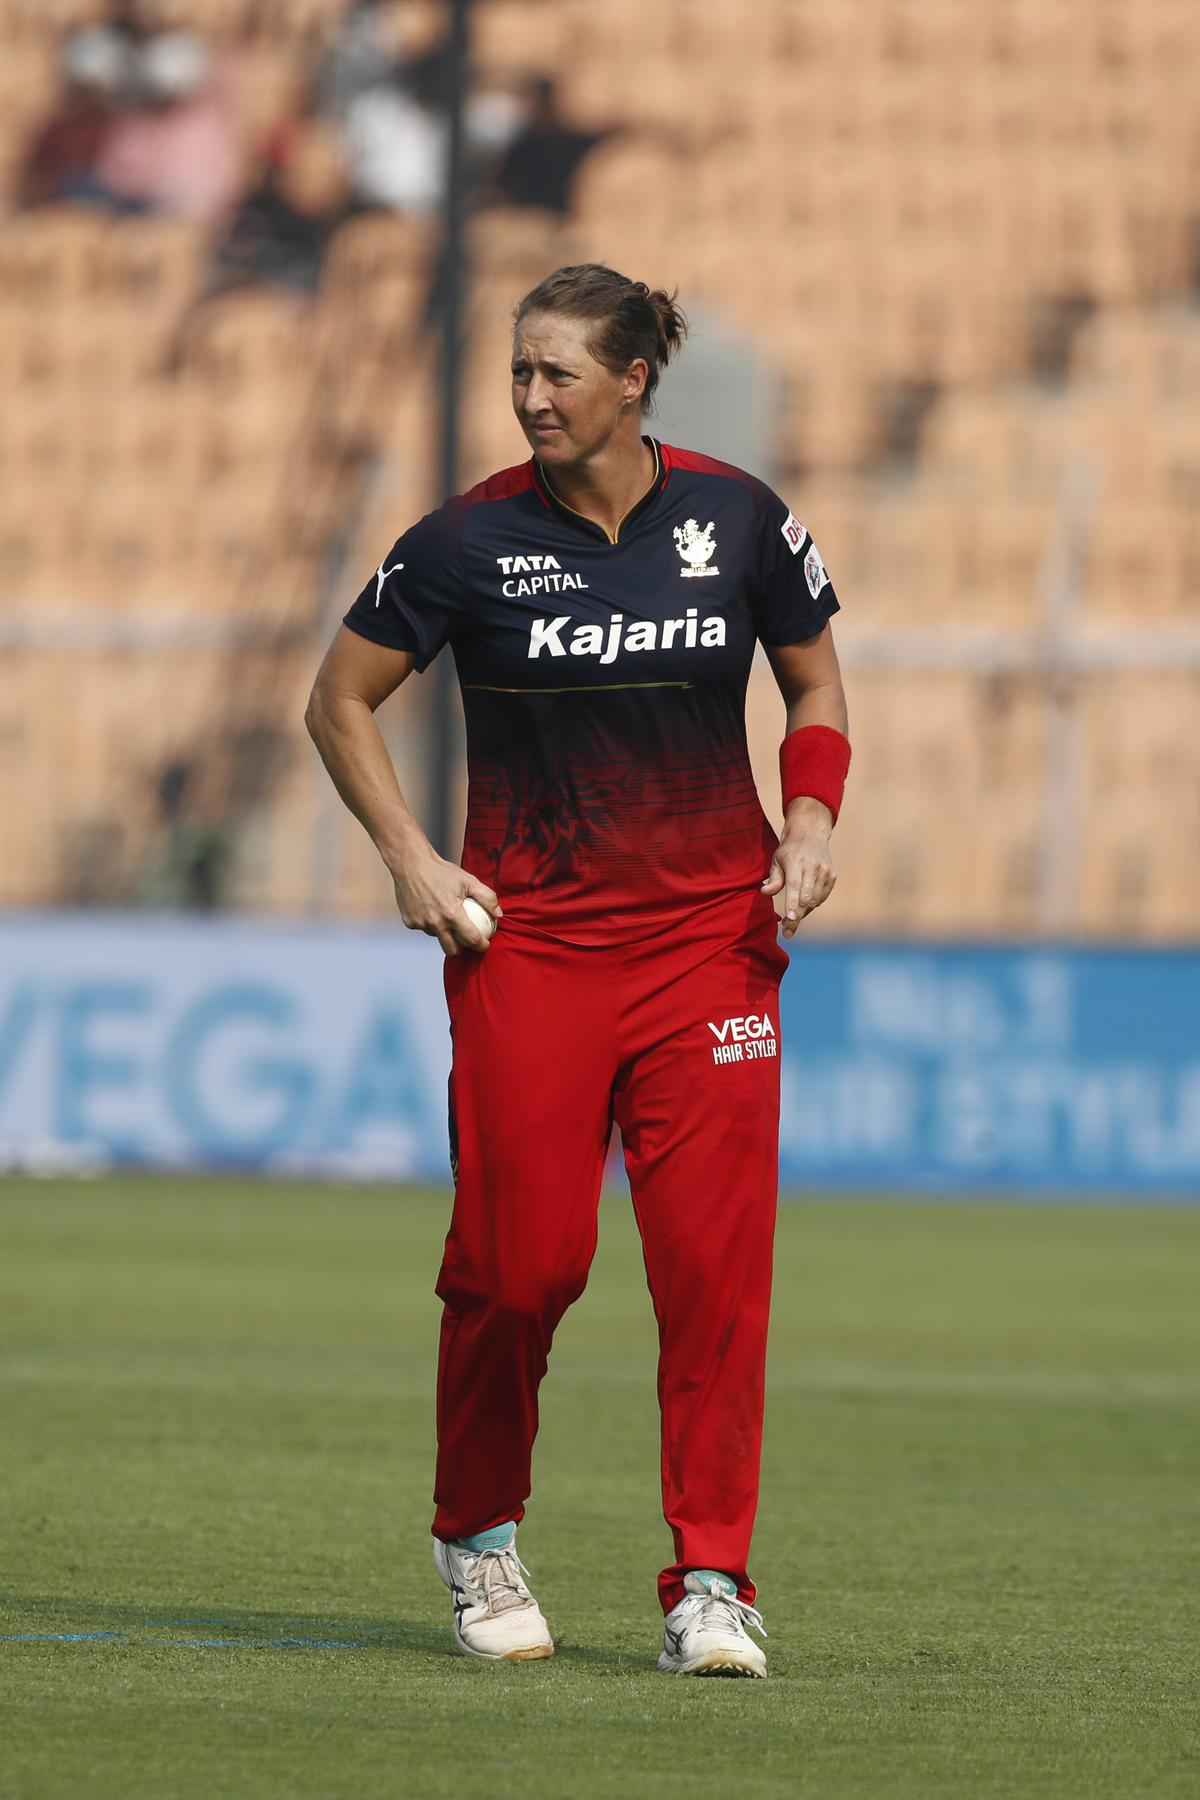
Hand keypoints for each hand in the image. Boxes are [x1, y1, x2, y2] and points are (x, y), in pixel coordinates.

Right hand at [389, 850, 500, 955]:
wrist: (411, 864)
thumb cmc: (442, 871)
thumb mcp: (469, 880)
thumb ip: (487, 898)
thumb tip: (498, 914)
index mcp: (452, 914)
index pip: (471, 939)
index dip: (481, 945)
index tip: (485, 944)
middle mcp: (435, 923)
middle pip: (452, 949)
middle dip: (462, 948)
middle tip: (467, 939)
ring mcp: (421, 924)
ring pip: (438, 938)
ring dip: (445, 933)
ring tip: (447, 918)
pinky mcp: (410, 923)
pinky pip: (425, 929)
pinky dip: (430, 924)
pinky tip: (432, 909)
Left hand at [761, 802, 835, 938]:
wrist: (811, 835)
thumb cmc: (788, 851)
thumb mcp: (776, 861)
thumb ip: (773, 878)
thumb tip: (765, 893)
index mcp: (796, 861)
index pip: (794, 886)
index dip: (792, 904)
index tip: (789, 919)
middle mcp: (813, 866)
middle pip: (806, 898)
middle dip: (796, 917)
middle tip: (787, 930)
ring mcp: (825, 871)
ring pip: (815, 901)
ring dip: (803, 912)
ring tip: (793, 916)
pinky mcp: (832, 876)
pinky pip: (822, 898)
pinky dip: (812, 905)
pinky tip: (804, 904)